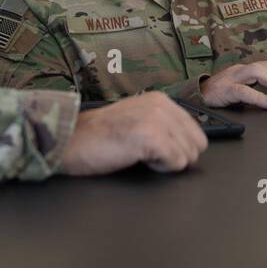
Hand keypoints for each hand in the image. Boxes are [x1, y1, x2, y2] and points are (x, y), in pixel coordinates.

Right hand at [61, 92, 207, 174]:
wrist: (70, 139)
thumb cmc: (98, 136)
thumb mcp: (136, 119)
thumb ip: (162, 124)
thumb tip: (188, 143)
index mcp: (161, 100)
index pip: (196, 132)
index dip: (177, 148)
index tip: (152, 148)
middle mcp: (162, 105)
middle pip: (196, 145)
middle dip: (174, 156)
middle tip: (144, 152)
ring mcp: (158, 120)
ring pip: (188, 156)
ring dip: (165, 162)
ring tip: (137, 153)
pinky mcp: (152, 137)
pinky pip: (176, 163)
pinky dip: (159, 168)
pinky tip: (136, 157)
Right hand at [200, 60, 266, 108]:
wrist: (195, 97)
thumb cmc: (219, 95)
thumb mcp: (241, 91)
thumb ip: (258, 94)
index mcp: (245, 70)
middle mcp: (240, 70)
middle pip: (266, 66)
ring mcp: (232, 77)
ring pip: (257, 72)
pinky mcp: (225, 89)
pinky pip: (244, 90)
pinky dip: (259, 97)